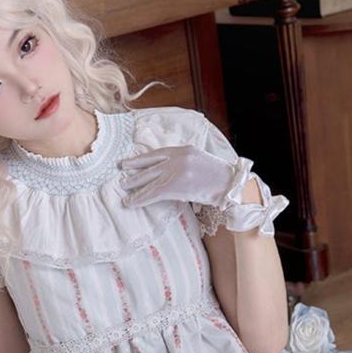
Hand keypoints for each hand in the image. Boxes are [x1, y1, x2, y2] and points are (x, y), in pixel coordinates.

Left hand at [119, 144, 238, 208]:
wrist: (230, 185)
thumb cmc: (218, 177)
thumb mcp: (200, 161)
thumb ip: (184, 163)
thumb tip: (169, 171)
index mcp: (184, 150)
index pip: (158, 153)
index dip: (142, 158)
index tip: (131, 161)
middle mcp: (178, 157)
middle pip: (151, 164)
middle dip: (135, 169)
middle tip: (121, 172)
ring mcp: (176, 171)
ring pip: (150, 179)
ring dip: (135, 186)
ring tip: (123, 189)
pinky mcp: (175, 185)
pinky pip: (153, 192)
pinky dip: (141, 198)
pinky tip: (132, 202)